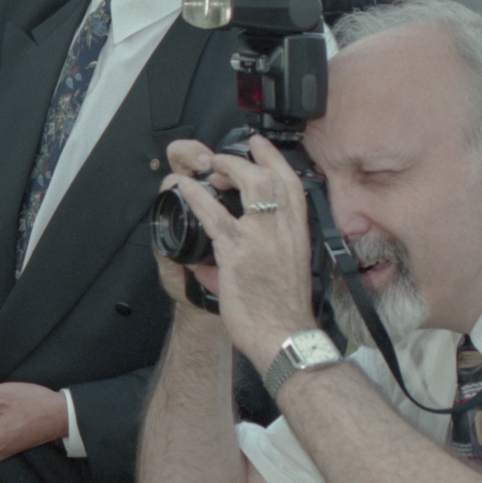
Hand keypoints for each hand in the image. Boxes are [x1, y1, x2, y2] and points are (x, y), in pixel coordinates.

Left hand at [165, 134, 316, 371]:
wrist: (285, 336)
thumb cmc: (285, 309)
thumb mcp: (290, 267)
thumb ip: (273, 245)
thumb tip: (251, 236)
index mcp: (298, 231)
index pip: (291, 182)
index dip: (273, 158)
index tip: (259, 146)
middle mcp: (284, 228)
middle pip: (268, 175)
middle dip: (242, 159)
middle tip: (220, 161)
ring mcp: (262, 237)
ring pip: (247, 183)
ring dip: (223, 168)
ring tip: (205, 168)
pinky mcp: (238, 252)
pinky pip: (213, 214)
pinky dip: (195, 196)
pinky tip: (183, 188)